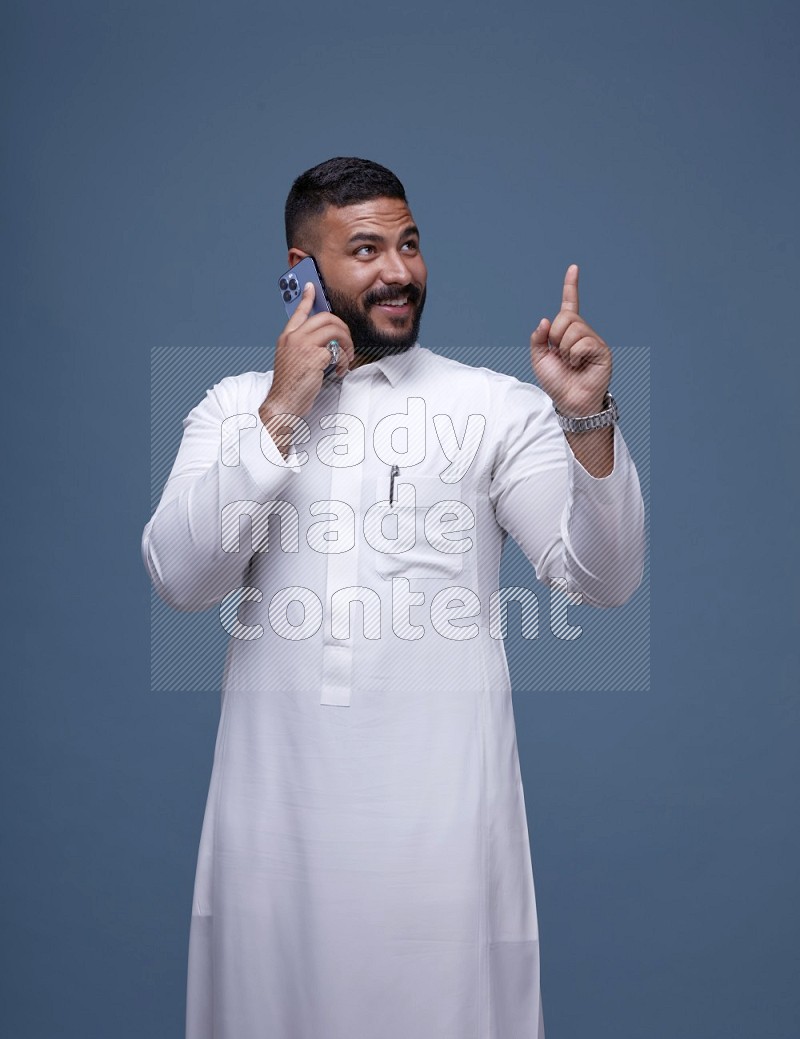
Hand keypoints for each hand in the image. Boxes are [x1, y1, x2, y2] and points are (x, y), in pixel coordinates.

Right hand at [261, 282, 354, 421]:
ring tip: (346, 358)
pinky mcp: (315, 356)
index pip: (297, 312)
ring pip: (334, 330)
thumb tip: (326, 342)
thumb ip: (304, 348)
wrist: (283, 404)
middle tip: (346, 342)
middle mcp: (294, 338)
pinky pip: (338, 350)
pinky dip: (344, 361)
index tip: (311, 287)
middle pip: (325, 318)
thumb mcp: (292, 361)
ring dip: (347, 344)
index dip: (307, 298)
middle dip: (342, 328)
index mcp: (286, 338)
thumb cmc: (289, 387)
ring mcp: (303, 346)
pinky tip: (339, 370)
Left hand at [530, 264, 611, 416]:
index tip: (573, 268)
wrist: (569, 402)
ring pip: (573, 329)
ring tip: (570, 363)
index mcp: (567, 332)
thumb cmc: (556, 382)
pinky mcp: (602, 350)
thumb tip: (546, 319)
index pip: (569, 305)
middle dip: (556, 336)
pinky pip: (583, 342)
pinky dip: (575, 355)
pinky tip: (579, 365)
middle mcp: (582, 333)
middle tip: (560, 354)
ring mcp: (593, 341)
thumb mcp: (539, 358)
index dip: (570, 286)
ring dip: (565, 349)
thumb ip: (538, 338)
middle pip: (566, 317)